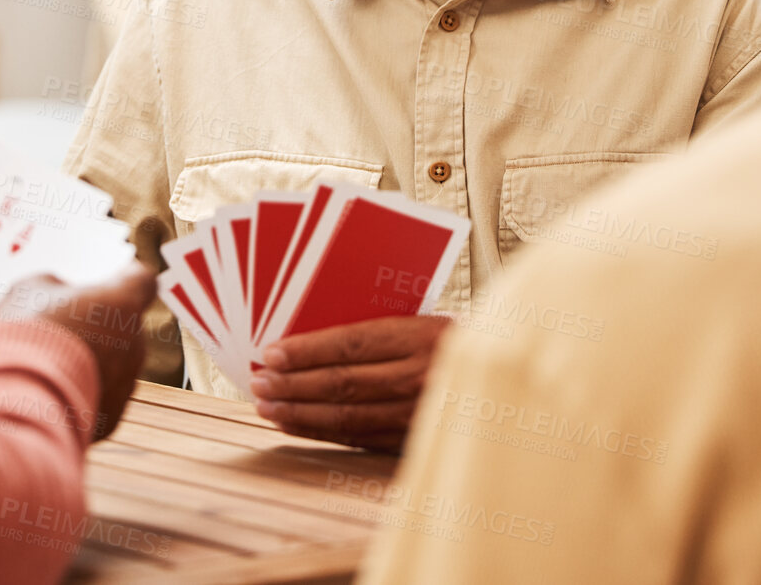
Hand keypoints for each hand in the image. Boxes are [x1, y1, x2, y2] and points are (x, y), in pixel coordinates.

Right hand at [0, 264, 157, 441]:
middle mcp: (135, 342)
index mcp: (122, 302)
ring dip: (89, 361)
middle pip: (124, 326)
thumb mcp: (29, 291)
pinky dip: (80, 393)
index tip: (106, 281)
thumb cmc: (27, 334)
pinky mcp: (112, 417)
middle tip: (62, 326)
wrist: (20, 402)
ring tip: (48, 365)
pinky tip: (49, 393)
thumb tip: (60, 295)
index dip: (124, 279)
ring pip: (113, 364)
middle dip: (99, 324)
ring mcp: (126, 383)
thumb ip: (54, 287)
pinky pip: (100, 396)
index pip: (142, 280)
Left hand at [249, 314, 450, 450]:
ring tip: (267, 407)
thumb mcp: (422, 321)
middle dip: (293, 385)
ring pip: (348, 416)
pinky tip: (295, 424)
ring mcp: (419, 413)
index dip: (307, 351)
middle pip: (344, 383)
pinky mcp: (414, 440)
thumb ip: (377, 330)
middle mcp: (421, 376)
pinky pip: (359, 438)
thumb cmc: (449, 341)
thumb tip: (310, 339)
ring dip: (300, 413)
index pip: (353, 344)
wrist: (502, 373)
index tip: (271, 354)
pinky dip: (321, 432)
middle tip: (258, 383)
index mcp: (422, 336)